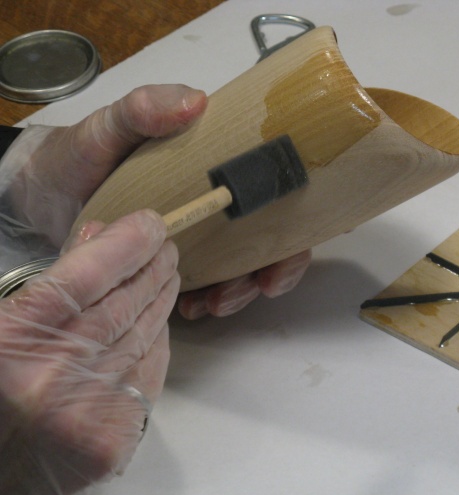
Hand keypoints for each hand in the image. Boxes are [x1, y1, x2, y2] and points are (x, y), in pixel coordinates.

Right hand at [0, 210, 177, 494]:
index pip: (83, 278)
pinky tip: (158, 319)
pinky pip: (148, 372)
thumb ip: (38, 286)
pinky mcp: (114, 440)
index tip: (150, 223)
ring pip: (143, 335)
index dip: (125, 244)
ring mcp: (88, 412)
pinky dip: (156, 340)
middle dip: (153, 266)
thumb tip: (97, 237)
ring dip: (161, 297)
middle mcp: (51, 377)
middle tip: (168, 244)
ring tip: (169, 272)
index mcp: (7, 343)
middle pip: (123, 304)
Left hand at [1, 84, 310, 318]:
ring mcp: (201, 238)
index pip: (277, 202)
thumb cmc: (85, 152)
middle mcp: (221, 208)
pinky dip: (205, 301)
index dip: (292, 237)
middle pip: (270, 246)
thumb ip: (145, 108)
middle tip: (250, 291)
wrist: (47, 189)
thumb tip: (197, 103)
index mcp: (220, 170)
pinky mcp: (176, 264)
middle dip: (268, 275)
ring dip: (238, 294)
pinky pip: (205, 288)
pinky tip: (188, 307)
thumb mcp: (113, 125)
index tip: (277, 263)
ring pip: (242, 273)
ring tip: (209, 305)